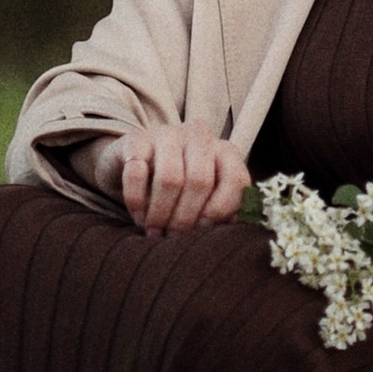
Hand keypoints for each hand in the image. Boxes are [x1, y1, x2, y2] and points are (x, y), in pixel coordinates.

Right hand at [81, 120, 249, 233]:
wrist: (137, 165)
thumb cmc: (180, 189)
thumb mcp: (205, 198)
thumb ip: (222, 213)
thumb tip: (229, 232)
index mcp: (225, 151)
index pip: (236, 180)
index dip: (220, 211)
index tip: (202, 230)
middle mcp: (199, 136)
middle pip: (200, 181)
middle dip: (185, 218)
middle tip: (173, 237)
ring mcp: (167, 134)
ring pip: (169, 178)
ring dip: (160, 214)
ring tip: (154, 232)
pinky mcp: (136, 139)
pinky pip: (136, 172)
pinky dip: (136, 201)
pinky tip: (138, 216)